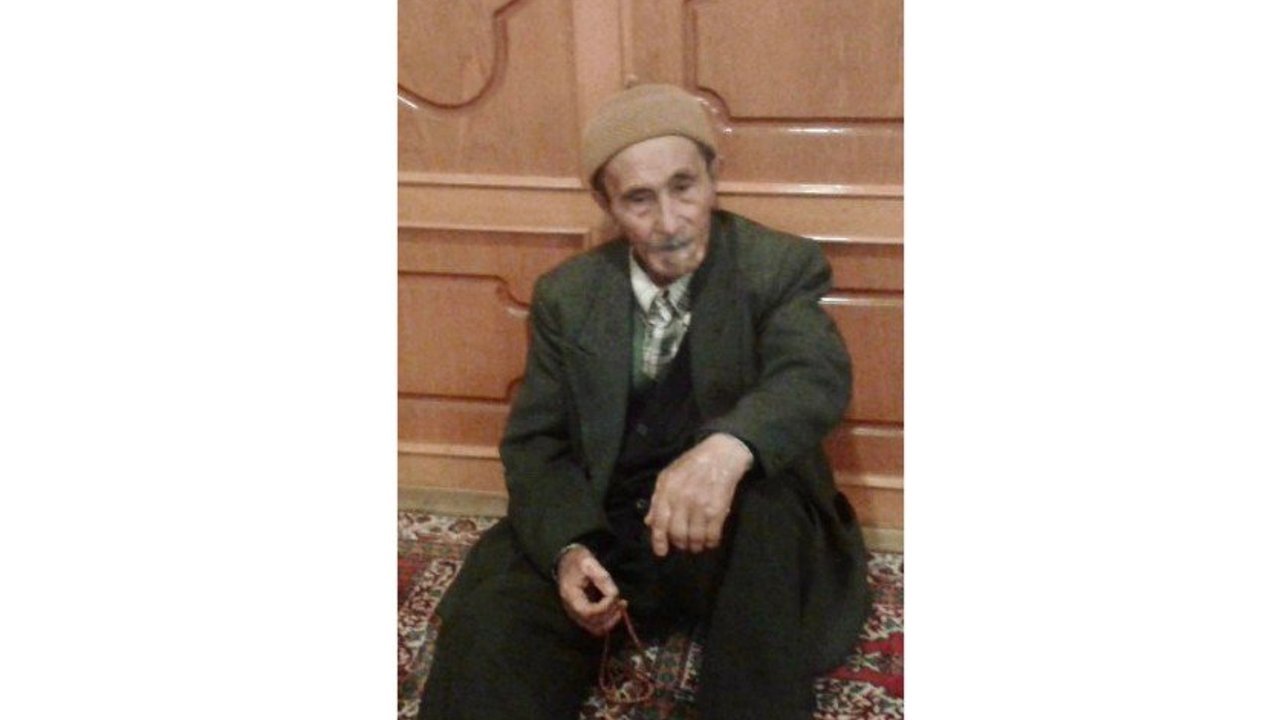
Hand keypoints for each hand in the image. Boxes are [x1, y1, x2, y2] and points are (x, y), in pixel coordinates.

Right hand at [557, 546, 625, 635]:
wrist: (567, 562)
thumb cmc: (578, 562)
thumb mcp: (590, 564)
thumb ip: (602, 578)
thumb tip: (614, 595)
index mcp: (571, 596)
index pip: (589, 612)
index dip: (605, 607)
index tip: (616, 596)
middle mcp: (572, 610)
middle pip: (594, 624)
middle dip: (611, 615)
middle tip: (622, 602)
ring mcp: (577, 615)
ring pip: (597, 628)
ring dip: (612, 620)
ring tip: (621, 605)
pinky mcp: (583, 616)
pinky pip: (597, 625)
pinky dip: (609, 620)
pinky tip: (617, 608)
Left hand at [644, 433, 752, 556]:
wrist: (721, 454)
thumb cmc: (692, 464)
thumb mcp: (668, 476)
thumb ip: (657, 498)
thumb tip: (649, 521)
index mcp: (668, 490)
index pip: (660, 522)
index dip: (659, 540)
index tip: (661, 552)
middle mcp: (683, 499)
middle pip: (678, 533)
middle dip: (680, 544)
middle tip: (683, 545)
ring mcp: (701, 505)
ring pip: (695, 538)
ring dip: (695, 546)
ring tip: (696, 545)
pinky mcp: (718, 510)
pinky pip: (713, 535)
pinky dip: (711, 543)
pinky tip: (710, 541)